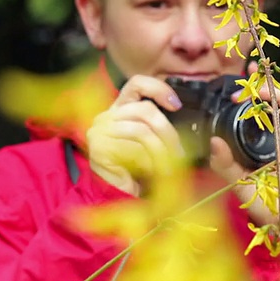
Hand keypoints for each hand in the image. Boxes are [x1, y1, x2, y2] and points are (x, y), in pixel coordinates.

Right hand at [87, 75, 182, 195]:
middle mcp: (106, 115)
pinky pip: (133, 150)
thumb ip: (158, 124)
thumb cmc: (137, 169)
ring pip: (142, 131)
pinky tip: (151, 172)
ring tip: (168, 167)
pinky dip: (148, 162)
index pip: (136, 84)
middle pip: (145, 110)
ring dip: (161, 151)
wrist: (118, 197)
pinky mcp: (99, 149)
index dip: (158, 89)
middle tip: (179, 153)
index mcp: (120, 108)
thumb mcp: (151, 141)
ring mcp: (99, 131)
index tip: (176, 105)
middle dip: (168, 132)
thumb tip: (180, 111)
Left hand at [209, 63, 279, 230]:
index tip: (241, 80)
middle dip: (267, 88)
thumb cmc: (264, 202)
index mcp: (265, 140)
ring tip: (271, 94)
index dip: (254, 91)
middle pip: (279, 104)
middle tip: (251, 83)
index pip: (260, 109)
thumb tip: (214, 141)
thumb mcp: (237, 180)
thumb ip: (223, 163)